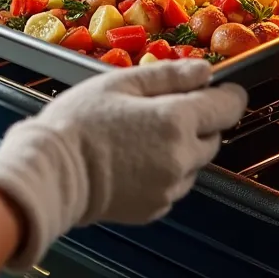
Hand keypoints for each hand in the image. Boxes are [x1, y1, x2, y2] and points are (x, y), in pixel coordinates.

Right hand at [0, 59, 247, 270]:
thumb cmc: (77, 124)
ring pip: (193, 163)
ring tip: (138, 138)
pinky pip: (172, 185)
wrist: (50, 173)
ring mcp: (169, 186)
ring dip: (179, 149)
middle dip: (197, 122)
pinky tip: (132, 161)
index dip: (226, 95)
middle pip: (213, 137)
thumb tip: (204, 71)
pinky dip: (162, 172)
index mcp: (175, 120)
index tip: (217, 89)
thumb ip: (167, 75)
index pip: (228, 107)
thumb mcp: (118, 83)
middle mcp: (180, 157)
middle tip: (160, 111)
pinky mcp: (155, 207)